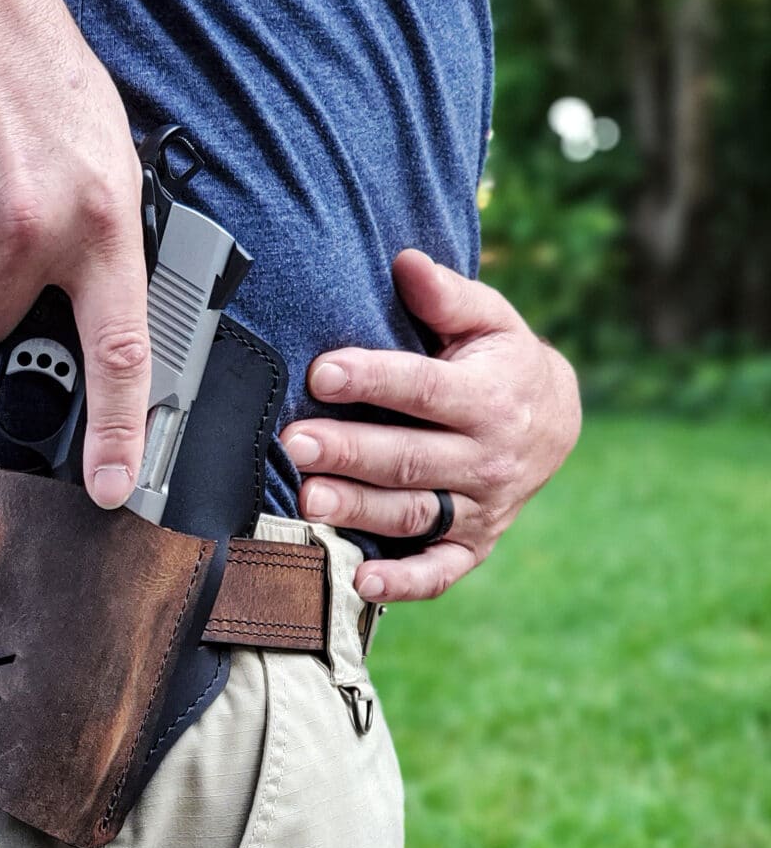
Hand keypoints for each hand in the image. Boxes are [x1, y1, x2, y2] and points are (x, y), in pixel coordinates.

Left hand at [280, 249, 581, 601]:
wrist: (554, 422)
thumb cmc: (500, 362)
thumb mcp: (489, 320)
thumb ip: (447, 296)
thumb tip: (406, 262)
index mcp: (488, 398)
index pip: (423, 389)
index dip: (373, 379)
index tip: (322, 372)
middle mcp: (486, 458)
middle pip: (409, 457)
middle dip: (348, 451)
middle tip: (294, 443)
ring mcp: (480, 508)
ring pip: (412, 513)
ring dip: (358, 511)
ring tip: (307, 501)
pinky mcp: (472, 545)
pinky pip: (439, 573)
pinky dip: (402, 584)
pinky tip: (359, 581)